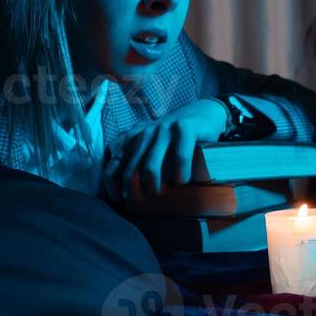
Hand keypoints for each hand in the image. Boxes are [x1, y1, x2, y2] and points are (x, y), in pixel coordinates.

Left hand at [106, 98, 226, 204]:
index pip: (113, 166)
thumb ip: (136, 158)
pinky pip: (180, 157)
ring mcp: (164, 129)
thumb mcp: (151, 144)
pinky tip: (183, 181)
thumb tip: (127, 191)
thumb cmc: (175, 138)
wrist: (203, 113)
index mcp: (132, 139)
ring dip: (155, 186)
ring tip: (163, 194)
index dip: (112, 187)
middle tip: (145, 202)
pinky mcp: (185, 128)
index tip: (120, 200)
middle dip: (135, 193)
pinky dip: (181, 174)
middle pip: (130, 172)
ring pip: (151, 167)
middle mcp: (145, 133)